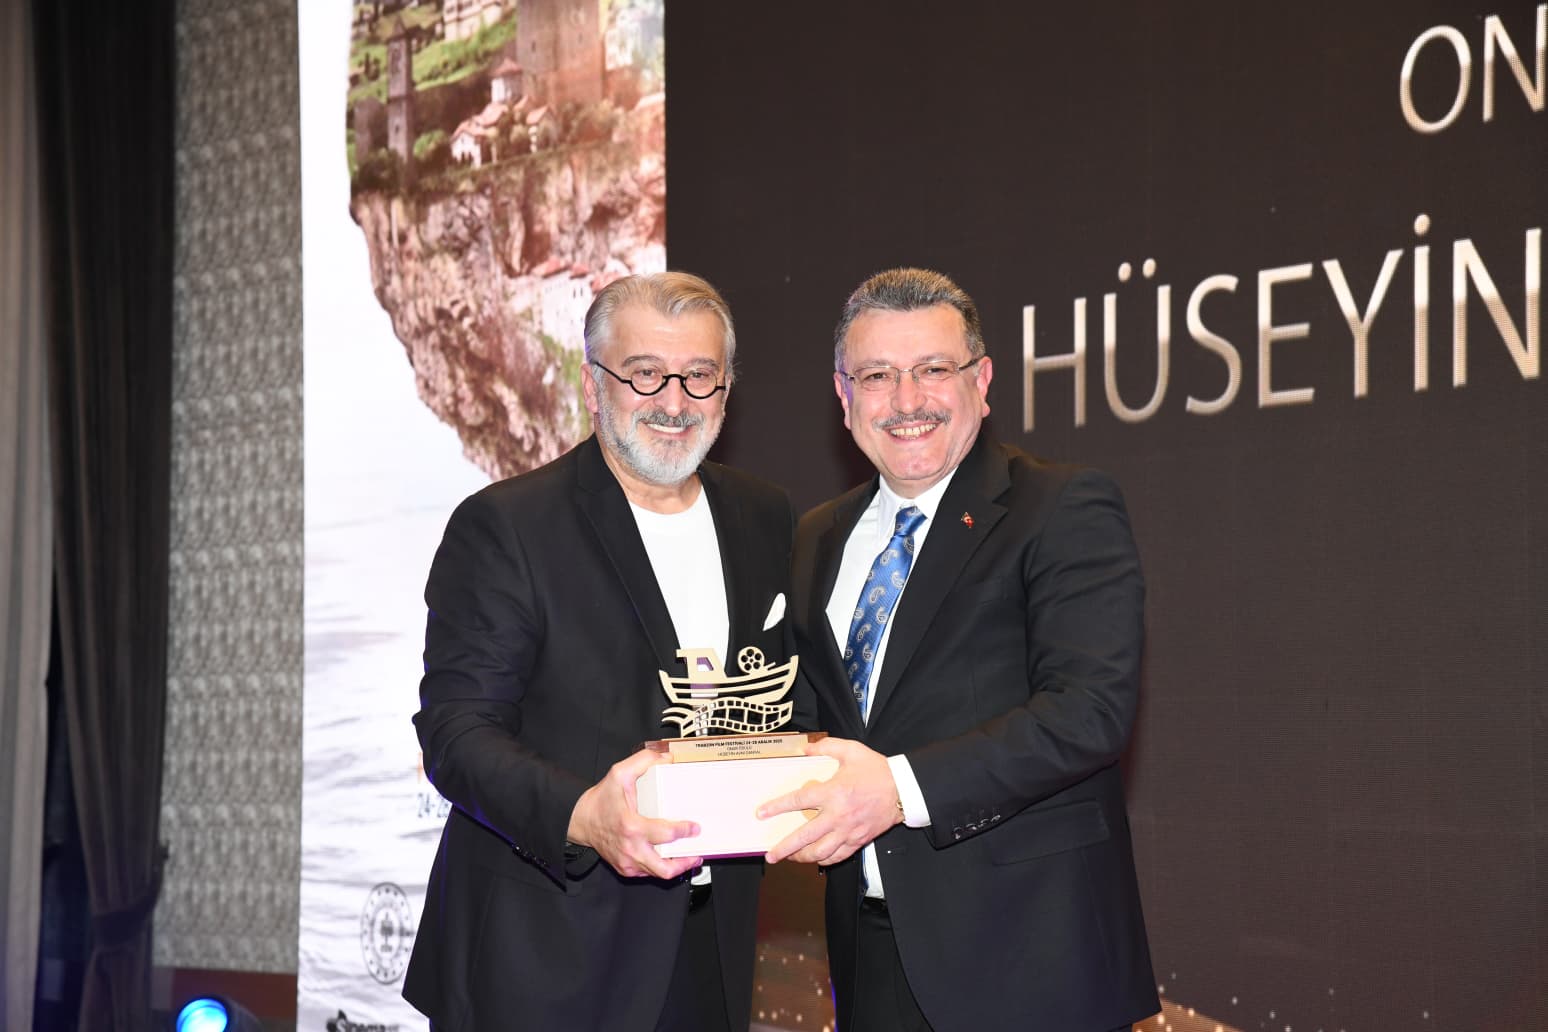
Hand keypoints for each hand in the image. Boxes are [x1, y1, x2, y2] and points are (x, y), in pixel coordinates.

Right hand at [567, 748, 702, 879]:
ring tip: (688, 857)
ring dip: (676, 867)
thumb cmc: (601, 800)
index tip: (694, 828)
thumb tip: (667, 758)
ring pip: (659, 874)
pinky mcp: (626, 869)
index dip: (684, 831)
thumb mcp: (619, 773)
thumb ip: (643, 761)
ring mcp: (628, 862)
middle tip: (696, 853)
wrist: (581, 821)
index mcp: (631, 826)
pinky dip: (661, 867)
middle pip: (664, 869)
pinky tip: (669, 857)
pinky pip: (648, 873)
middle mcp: (630, 848)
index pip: (665, 834)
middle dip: (685, 862)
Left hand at [758, 737, 901, 864]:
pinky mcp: (858, 840)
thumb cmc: (877, 770)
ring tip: (790, 858)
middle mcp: (838, 815)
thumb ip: (827, 747)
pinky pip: (838, 856)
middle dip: (784, 848)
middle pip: (804, 836)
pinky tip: (815, 858)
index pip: (798, 801)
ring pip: (820, 852)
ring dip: (802, 858)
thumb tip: (806, 748)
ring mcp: (848, 831)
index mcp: (833, 792)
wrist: (904, 789)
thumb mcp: (852, 750)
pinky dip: (824, 860)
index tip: (761, 814)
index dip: (777, 808)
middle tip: (770, 855)